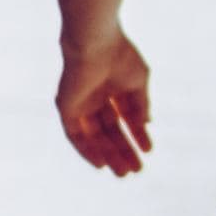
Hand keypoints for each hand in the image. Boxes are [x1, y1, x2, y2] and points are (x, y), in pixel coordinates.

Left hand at [57, 31, 151, 176]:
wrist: (95, 42)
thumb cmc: (119, 55)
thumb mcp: (138, 83)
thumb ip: (141, 105)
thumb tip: (147, 125)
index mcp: (112, 87)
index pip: (124, 117)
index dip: (137, 134)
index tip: (148, 150)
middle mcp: (94, 96)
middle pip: (109, 131)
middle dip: (123, 150)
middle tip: (137, 170)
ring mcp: (80, 103)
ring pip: (94, 136)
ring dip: (108, 154)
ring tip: (123, 172)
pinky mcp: (66, 107)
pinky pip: (75, 135)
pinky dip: (87, 150)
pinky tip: (101, 163)